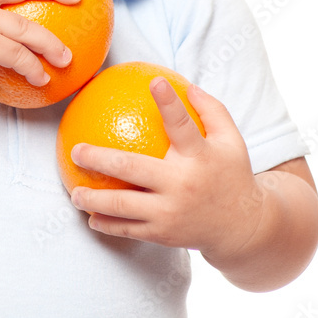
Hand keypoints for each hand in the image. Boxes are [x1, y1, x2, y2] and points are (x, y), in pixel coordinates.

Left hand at [69, 79, 264, 265]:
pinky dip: (106, 224)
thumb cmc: (231, 175)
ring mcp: (170, 213)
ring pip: (122, 206)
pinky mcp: (163, 234)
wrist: (243, 228)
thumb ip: (211, 110)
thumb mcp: (231, 141)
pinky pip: (128, 230)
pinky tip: (90, 217)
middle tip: (77, 151)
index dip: (169, 102)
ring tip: (74, 192)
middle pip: (132, 169)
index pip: (182, 125)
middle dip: (98, 159)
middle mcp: (182, 184)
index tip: (154, 83)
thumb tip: (185, 85)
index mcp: (200, 157)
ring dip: (92, 199)